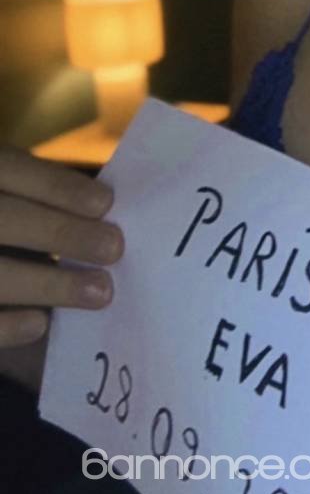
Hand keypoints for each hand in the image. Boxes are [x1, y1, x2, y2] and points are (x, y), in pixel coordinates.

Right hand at [0, 144, 123, 352]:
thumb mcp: (9, 188)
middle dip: (62, 232)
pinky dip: (7, 324)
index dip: (57, 186)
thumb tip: (106, 214)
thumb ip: (42, 195)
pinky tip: (41, 323)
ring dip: (48, 284)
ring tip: (101, 292)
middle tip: (113, 248)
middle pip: (6, 218)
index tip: (105, 203)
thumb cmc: (4, 213)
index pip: (11, 169)